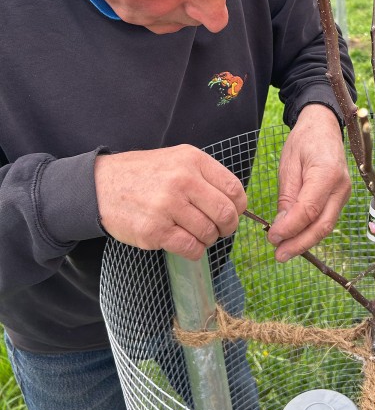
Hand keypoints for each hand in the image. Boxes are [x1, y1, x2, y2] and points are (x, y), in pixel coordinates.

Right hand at [94, 145, 246, 259]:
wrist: (100, 185)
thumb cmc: (144, 174)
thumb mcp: (177, 160)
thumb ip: (205, 176)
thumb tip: (236, 202)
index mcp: (192, 160)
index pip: (234, 189)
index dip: (239, 207)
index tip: (233, 212)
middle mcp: (182, 180)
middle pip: (226, 214)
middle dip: (228, 227)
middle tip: (220, 230)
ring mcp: (168, 206)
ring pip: (209, 233)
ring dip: (208, 239)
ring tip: (196, 233)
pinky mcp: (154, 231)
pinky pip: (190, 248)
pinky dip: (194, 250)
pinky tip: (185, 242)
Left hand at [268, 105, 350, 261]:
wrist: (324, 127)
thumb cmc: (304, 141)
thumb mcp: (289, 164)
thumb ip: (287, 196)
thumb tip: (282, 226)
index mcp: (327, 174)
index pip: (309, 210)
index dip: (291, 228)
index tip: (272, 238)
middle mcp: (341, 187)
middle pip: (322, 225)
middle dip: (300, 244)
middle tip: (278, 255)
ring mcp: (344, 194)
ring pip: (326, 226)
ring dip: (304, 242)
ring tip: (283, 251)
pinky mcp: (340, 199)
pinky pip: (326, 220)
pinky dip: (310, 232)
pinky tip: (294, 239)